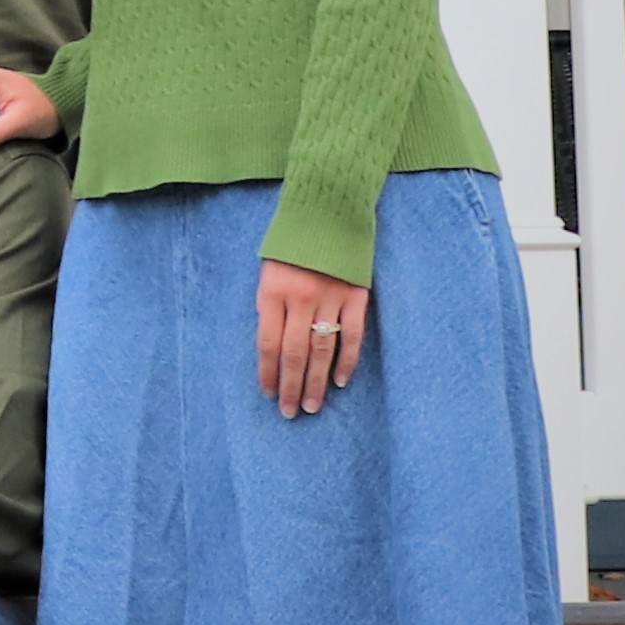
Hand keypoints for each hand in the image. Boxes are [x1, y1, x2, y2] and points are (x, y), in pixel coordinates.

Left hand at [257, 257, 369, 418]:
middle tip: (291, 412)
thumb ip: (270, 306)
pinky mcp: (356, 296)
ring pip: (323, 349)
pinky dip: (347, 360)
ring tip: (313, 405)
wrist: (327, 212)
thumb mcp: (268, 272)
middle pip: (295, 353)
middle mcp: (300, 299)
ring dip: (317, 381)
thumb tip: (272, 347)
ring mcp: (330, 298)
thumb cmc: (291, 245)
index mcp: (273, 293)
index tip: (269, 393)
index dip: (268, 372)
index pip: (267, 344)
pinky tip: (340, 380)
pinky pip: (352, 335)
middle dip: (292, 386)